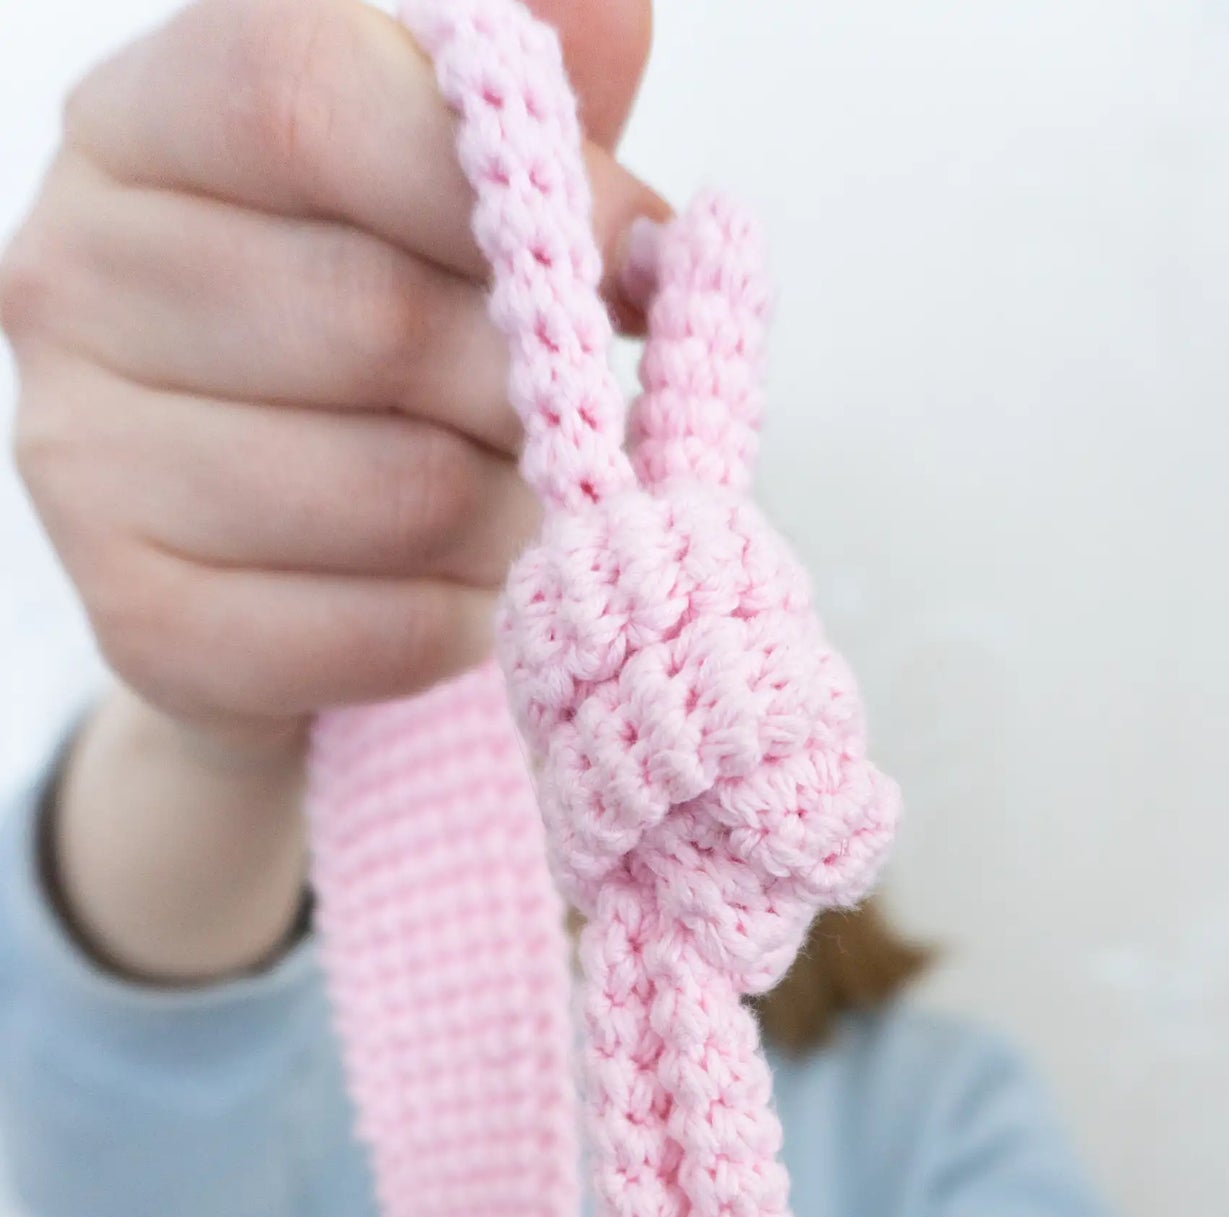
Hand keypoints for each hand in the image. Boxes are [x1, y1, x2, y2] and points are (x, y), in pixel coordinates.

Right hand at [0, 0, 664, 767]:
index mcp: (146, 127)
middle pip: (378, 318)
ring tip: (515, 501)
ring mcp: (83, 461)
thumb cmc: (386, 351)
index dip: (516, 179)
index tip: (643, 255)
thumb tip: (608, 4)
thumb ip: (515, 108)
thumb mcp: (446, 205)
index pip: (308, 97)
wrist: (281, 558)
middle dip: (535, 386)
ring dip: (513, 513)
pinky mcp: (142, 621)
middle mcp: (74, 276)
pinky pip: (380, 630)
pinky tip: (461, 589)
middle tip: (577, 412)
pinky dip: (466, 619)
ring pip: (402, 492)